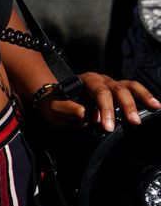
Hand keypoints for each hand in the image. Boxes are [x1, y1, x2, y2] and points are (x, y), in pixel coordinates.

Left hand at [39, 73, 159, 132]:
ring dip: (142, 97)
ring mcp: (110, 84)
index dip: (105, 108)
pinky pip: (133, 90)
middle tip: (134, 122)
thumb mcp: (53, 108)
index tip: (107, 126)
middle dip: (126, 106)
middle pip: (117, 89)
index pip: (99, 92)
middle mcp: (100, 79)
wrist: (53, 97)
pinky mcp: (117, 90)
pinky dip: (144, 96)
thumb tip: (84, 113)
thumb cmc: (54, 103)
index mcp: (85, 81)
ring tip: (155, 107)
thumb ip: (67, 109)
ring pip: (129, 86)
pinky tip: (155, 105)